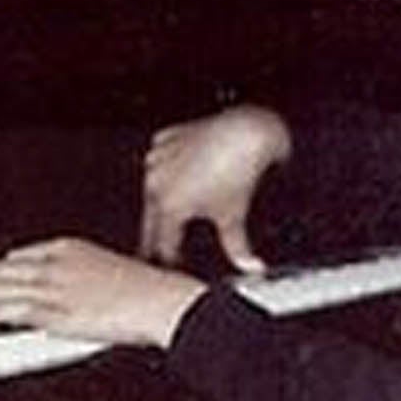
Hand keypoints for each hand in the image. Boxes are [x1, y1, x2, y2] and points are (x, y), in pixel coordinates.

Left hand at [0, 236, 204, 349]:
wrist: (161, 301)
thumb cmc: (145, 290)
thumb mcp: (107, 271)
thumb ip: (80, 279)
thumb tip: (67, 293)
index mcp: (68, 248)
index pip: (19, 256)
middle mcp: (55, 264)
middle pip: (1, 269)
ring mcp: (54, 288)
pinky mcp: (56, 313)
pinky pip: (13, 310)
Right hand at [139, 103, 289, 270]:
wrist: (245, 133)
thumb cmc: (238, 171)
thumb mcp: (235, 218)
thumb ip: (238, 250)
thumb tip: (250, 268)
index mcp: (168, 205)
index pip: (161, 244)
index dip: (168, 261)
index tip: (172, 267)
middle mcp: (156, 181)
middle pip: (151, 219)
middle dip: (155, 237)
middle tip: (157, 251)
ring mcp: (157, 158)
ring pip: (152, 188)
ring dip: (159, 202)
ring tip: (170, 215)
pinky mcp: (164, 139)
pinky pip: (159, 161)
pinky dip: (166, 172)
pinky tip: (179, 179)